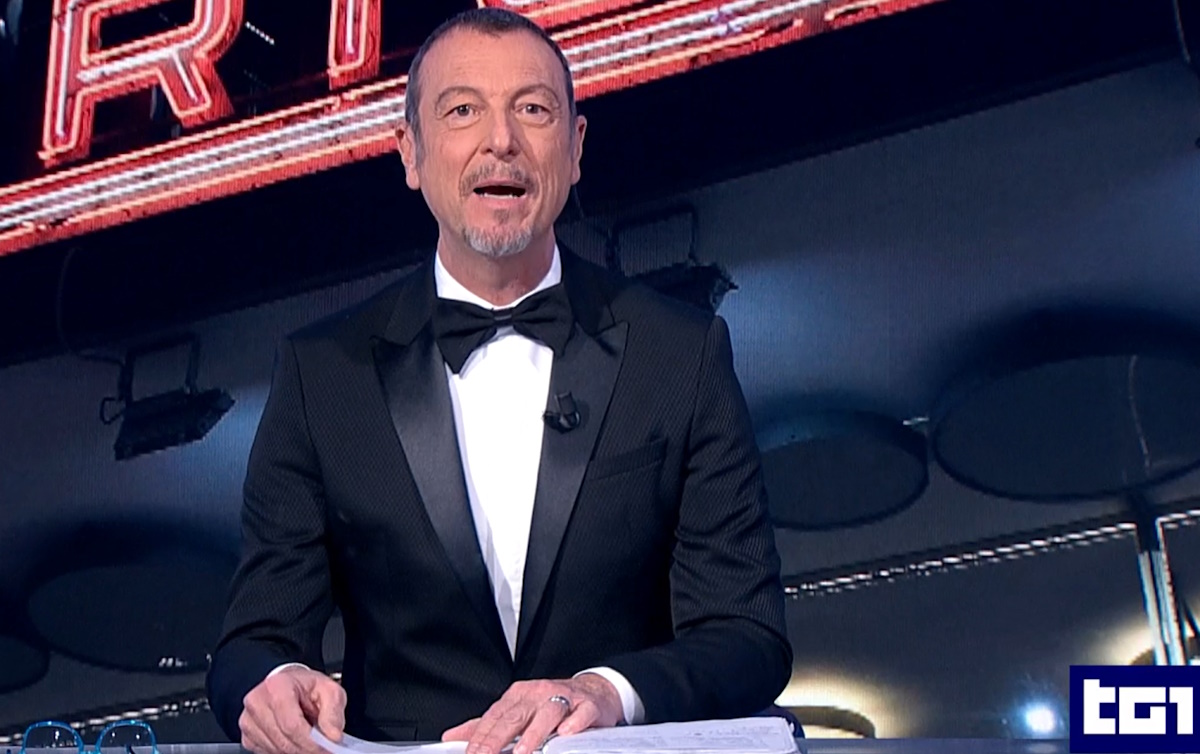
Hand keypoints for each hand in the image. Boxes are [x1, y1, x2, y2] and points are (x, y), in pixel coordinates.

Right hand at [240, 665, 346, 753]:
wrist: (290, 685)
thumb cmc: (307, 687)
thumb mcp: (330, 691)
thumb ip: (333, 712)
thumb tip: (333, 736)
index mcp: (277, 686)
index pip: (292, 725)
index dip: (312, 742)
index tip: (328, 748)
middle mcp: (257, 702)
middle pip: (283, 740)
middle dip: (307, 750)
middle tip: (324, 750)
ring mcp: (249, 720)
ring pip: (276, 749)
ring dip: (297, 751)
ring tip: (311, 741)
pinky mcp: (247, 735)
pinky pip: (267, 752)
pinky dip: (285, 752)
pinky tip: (295, 741)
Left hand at [442, 675, 622, 753]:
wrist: (594, 692)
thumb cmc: (551, 704)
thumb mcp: (517, 711)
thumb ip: (486, 726)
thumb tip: (452, 737)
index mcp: (518, 695)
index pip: (495, 717)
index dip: (481, 737)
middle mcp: (539, 693)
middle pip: (515, 715)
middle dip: (498, 739)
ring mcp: (564, 698)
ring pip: (547, 713)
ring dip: (534, 733)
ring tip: (522, 752)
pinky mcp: (587, 705)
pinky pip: (581, 713)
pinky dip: (573, 722)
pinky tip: (565, 733)